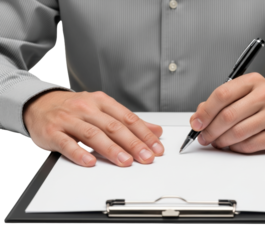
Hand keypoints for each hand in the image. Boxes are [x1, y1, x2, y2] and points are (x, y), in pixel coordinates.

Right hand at [23, 90, 163, 166]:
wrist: (40, 103)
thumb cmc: (75, 109)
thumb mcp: (103, 109)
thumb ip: (128, 121)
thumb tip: (155, 131)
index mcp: (101, 102)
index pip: (128, 118)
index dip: (144, 134)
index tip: (156, 148)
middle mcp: (86, 108)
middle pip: (113, 127)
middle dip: (133, 143)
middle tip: (146, 157)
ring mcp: (69, 119)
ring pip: (93, 134)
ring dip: (111, 149)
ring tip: (125, 161)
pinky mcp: (52, 131)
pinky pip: (67, 143)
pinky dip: (79, 152)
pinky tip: (90, 162)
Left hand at [190, 73, 264, 152]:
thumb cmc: (263, 103)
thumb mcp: (242, 94)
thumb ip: (218, 103)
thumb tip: (198, 118)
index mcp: (252, 81)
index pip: (222, 94)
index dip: (205, 111)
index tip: (197, 123)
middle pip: (228, 115)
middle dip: (210, 130)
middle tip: (203, 137)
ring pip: (237, 132)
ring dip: (221, 141)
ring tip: (216, 142)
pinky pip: (249, 145)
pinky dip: (236, 148)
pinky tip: (233, 145)